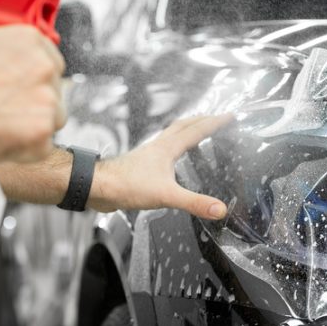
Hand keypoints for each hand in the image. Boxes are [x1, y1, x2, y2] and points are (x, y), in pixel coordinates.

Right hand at [0, 15, 65, 163]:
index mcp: (30, 41)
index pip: (50, 59)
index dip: (34, 74)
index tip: (22, 83)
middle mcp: (43, 68)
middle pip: (55, 87)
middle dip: (35, 97)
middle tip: (7, 104)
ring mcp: (46, 102)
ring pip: (53, 116)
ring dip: (34, 121)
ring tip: (3, 122)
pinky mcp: (41, 134)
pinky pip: (45, 144)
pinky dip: (27, 146)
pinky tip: (4, 138)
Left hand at [88, 114, 233, 218]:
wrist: (97, 187)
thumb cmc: (127, 186)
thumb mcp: (166, 196)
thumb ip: (194, 202)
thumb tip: (219, 209)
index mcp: (168, 148)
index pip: (196, 130)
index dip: (215, 123)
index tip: (229, 116)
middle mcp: (159, 147)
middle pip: (183, 126)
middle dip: (201, 120)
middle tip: (215, 118)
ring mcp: (149, 154)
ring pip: (172, 135)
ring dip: (187, 130)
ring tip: (197, 132)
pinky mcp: (142, 165)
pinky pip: (163, 149)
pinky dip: (174, 146)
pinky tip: (173, 158)